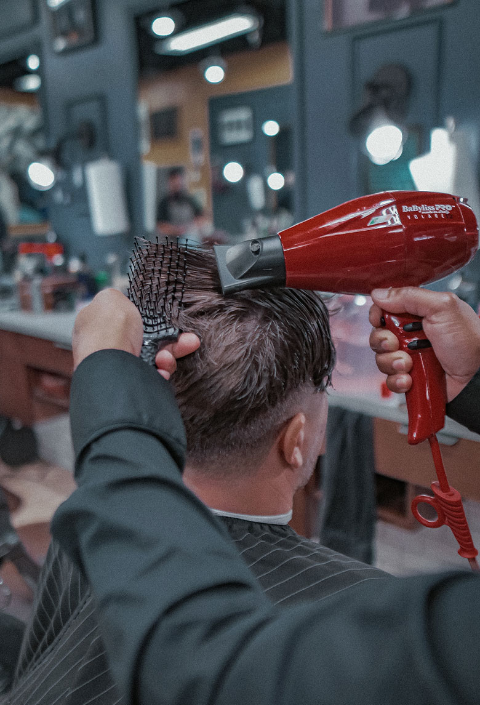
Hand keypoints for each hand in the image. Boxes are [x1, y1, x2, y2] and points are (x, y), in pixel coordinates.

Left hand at [72, 289, 200, 376]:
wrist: (111, 367)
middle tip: (189, 341)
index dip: (148, 318)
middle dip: (169, 341)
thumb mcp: (112, 298)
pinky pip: (152, 376)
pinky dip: (161, 371)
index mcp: (97, 324)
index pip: (125, 318)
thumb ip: (117, 297)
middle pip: (146, 339)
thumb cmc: (111, 329)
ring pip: (153, 358)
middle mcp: (106, 346)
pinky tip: (161, 370)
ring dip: (167, 357)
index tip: (166, 320)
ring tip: (166, 358)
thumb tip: (121, 303)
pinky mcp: (131, 382)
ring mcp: (119, 366)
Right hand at [369, 287, 479, 401]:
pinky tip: (410, 378)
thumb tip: (379, 293)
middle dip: (383, 341)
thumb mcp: (442, 308)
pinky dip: (397, 380)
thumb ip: (409, 296)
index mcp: (418, 313)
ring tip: (409, 364)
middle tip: (396, 343)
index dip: (378, 315)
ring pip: (381, 359)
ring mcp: (410, 357)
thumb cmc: (469, 342)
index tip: (380, 320)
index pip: (384, 310)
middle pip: (378, 335)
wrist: (478, 376)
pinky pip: (389, 380)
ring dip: (391, 362)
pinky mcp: (410, 377)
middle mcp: (412, 335)